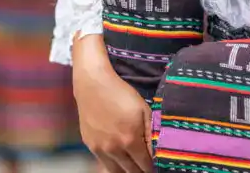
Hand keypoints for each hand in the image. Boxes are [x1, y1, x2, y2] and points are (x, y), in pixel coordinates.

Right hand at [73, 41, 152, 172]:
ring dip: (128, 171)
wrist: (93, 84)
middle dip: (142, 170)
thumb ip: (152, 132)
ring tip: (136, 166)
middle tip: (149, 166)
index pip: (145, 166)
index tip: (159, 165)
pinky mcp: (90, 146)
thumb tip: (159, 152)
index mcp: (130, 140)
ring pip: (116, 172)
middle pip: (131, 171)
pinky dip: (114, 165)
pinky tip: (121, 161)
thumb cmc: (121, 94)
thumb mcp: (143, 109)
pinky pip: (104, 164)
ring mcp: (100, 149)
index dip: (154, 167)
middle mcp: (114, 149)